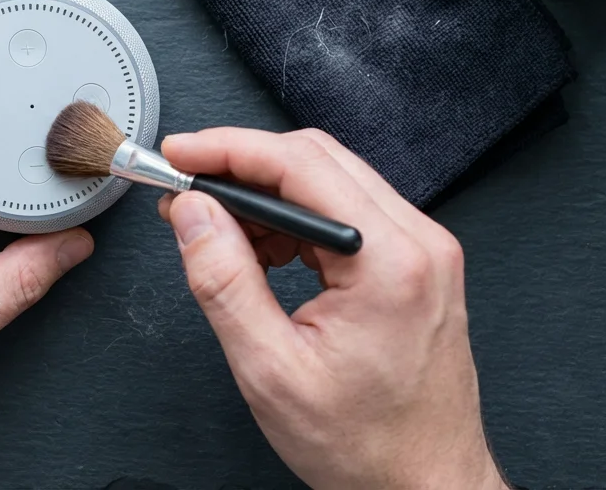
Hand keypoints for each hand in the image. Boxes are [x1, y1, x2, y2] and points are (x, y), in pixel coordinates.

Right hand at [158, 128, 506, 489]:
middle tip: (186, 188)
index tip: (179, 155)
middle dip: (241, 165)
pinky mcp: (417, 264)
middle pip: (317, 159)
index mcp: (389, 262)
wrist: (426, 486)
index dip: (227, 150)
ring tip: (219, 234)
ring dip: (266, 193)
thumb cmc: (366, 445)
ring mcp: (424, 251)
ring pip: (331, 180)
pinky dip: (295, 218)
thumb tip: (193, 214)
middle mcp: (418, 243)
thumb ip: (224, 281)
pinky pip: (348, 212)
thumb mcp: (270, 370)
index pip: (299, 164)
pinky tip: (263, 252)